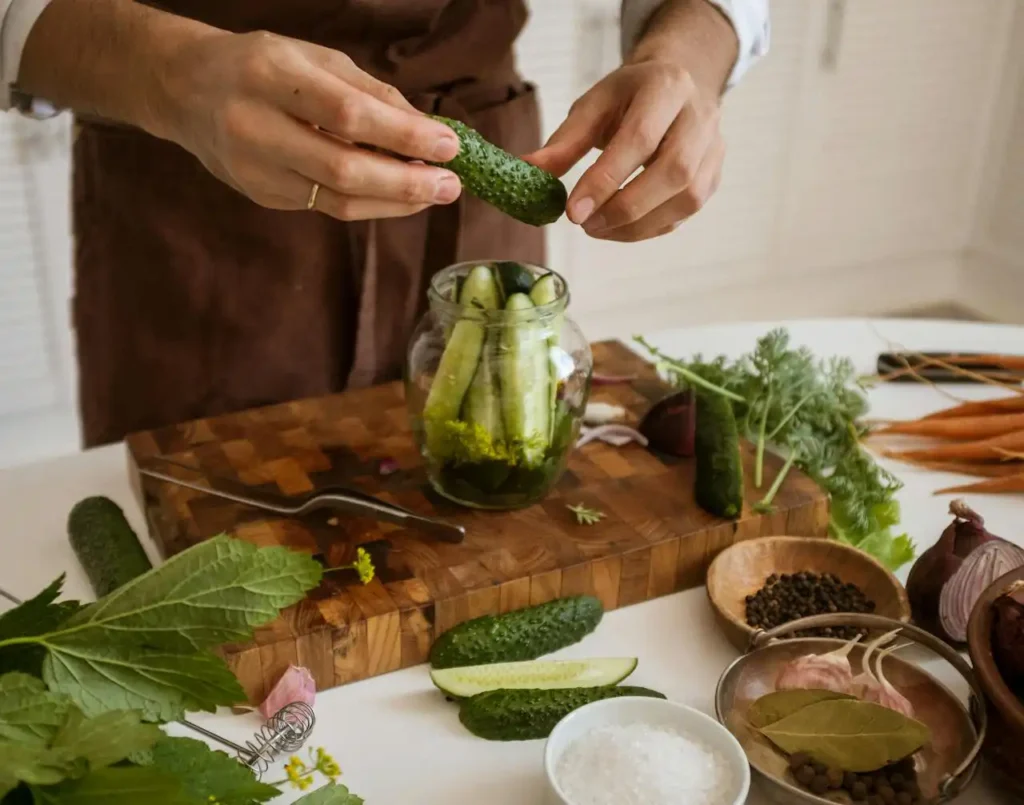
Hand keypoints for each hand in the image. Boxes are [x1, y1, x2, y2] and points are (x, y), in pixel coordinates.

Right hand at [156, 30, 461, 219]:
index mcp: (270, 76)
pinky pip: (326, 207)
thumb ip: (371, 94)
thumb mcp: (315, 58)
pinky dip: (369, 203)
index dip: (403, 136)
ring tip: (434, 193)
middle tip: (451, 185)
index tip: (448, 145)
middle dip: (406, 183)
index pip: (348, 116)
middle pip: (343, 172)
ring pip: (337, 201)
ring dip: (394, 202)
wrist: (186, 91)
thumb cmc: (261, 66)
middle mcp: (256, 127)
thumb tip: (428, 131)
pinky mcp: (262, 196)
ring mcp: (255, 170)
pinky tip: (398, 194)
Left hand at [525, 60, 723, 241]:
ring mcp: (714, 150)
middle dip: (625, 207)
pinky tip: (620, 228)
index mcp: (667, 88)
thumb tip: (529, 170)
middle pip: (673, 172)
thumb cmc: (630, 97)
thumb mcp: (594, 105)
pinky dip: (649, 228)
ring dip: (638, 225)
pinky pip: (685, 213)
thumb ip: (565, 141)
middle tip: (586, 225)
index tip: (573, 212)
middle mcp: (700, 117)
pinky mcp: (714, 177)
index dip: (606, 180)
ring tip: (598, 229)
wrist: (678, 86)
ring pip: (686, 198)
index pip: (640, 138)